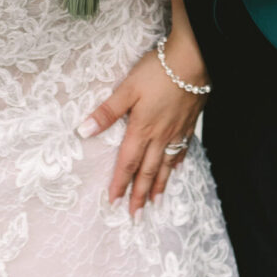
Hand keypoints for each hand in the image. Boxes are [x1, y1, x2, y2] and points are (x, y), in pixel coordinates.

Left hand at [77, 33, 208, 214]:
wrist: (193, 60)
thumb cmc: (157, 71)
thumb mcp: (127, 88)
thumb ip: (107, 111)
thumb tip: (83, 130)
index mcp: (142, 129)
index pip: (127, 163)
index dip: (120, 184)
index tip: (114, 203)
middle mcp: (160, 135)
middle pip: (148, 171)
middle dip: (140, 195)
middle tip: (136, 216)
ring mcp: (177, 131)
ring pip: (166, 165)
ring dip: (160, 186)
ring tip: (155, 203)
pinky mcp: (189, 122)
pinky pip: (182, 149)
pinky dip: (177, 163)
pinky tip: (176, 169)